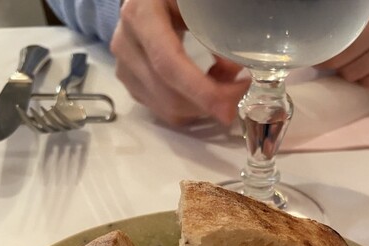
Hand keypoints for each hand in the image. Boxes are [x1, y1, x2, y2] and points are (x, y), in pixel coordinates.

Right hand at [110, 0, 249, 125]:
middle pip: (170, 95)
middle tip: (241, 90)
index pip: (169, 64)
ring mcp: (126, 69)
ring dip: (204, 106)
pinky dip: (194, 108)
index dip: (201, 91)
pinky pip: (168, 111)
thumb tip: (236, 65)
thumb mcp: (193, 1)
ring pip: (170, 109)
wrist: (147, 0)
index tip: (228, 107)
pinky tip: (208, 88)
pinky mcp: (133, 86)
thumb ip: (213, 24)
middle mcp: (127, 46)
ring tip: (227, 85)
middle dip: (210, 103)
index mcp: (140, 16)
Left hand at [316, 0, 368, 90]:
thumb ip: (337, 16)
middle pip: (352, 51)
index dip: (328, 41)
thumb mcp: (354, 11)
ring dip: (350, 73)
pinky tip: (367, 71)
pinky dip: (367, 81)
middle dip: (335, 61)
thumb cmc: (366, 18)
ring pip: (364, 69)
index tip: (316, 49)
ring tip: (349, 64)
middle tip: (331, 60)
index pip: (348, 24)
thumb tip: (305, 37)